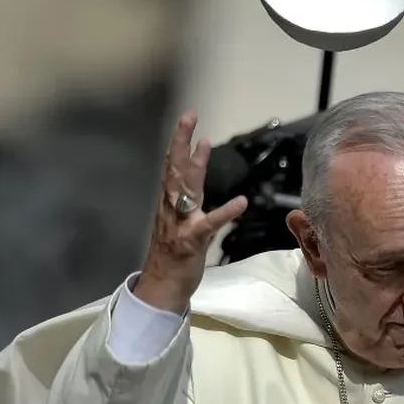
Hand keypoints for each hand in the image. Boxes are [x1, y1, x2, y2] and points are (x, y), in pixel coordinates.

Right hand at [135, 112, 247, 311]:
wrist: (162, 287)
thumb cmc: (173, 255)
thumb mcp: (181, 221)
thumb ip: (190, 199)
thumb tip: (198, 178)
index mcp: (170, 203)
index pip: (172, 166)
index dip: (179, 142)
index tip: (187, 119)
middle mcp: (172, 208)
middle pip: (175, 169)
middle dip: (181, 142)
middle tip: (188, 117)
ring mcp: (180, 223)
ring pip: (186, 189)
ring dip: (196, 166)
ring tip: (205, 143)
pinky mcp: (192, 241)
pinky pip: (210, 223)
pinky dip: (225, 212)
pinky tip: (240, 201)